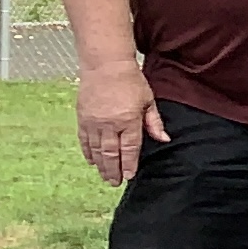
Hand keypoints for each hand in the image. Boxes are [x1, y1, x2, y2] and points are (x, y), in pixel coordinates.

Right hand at [78, 62, 164, 184]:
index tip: (129, 176)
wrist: (105, 65)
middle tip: (115, 183)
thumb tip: (164, 139)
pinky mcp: (82, 117)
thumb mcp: (148, 100)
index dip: (129, 164)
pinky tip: (92, 161)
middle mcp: (109, 123)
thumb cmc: (131, 81)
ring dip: (100, 165)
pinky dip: (87, 152)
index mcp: (129, 120)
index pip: (129, 148)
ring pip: (96, 149)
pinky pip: (84, 139)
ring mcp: (93, 121)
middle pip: (111, 153)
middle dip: (113, 170)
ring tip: (105, 177)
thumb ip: (154, 122)